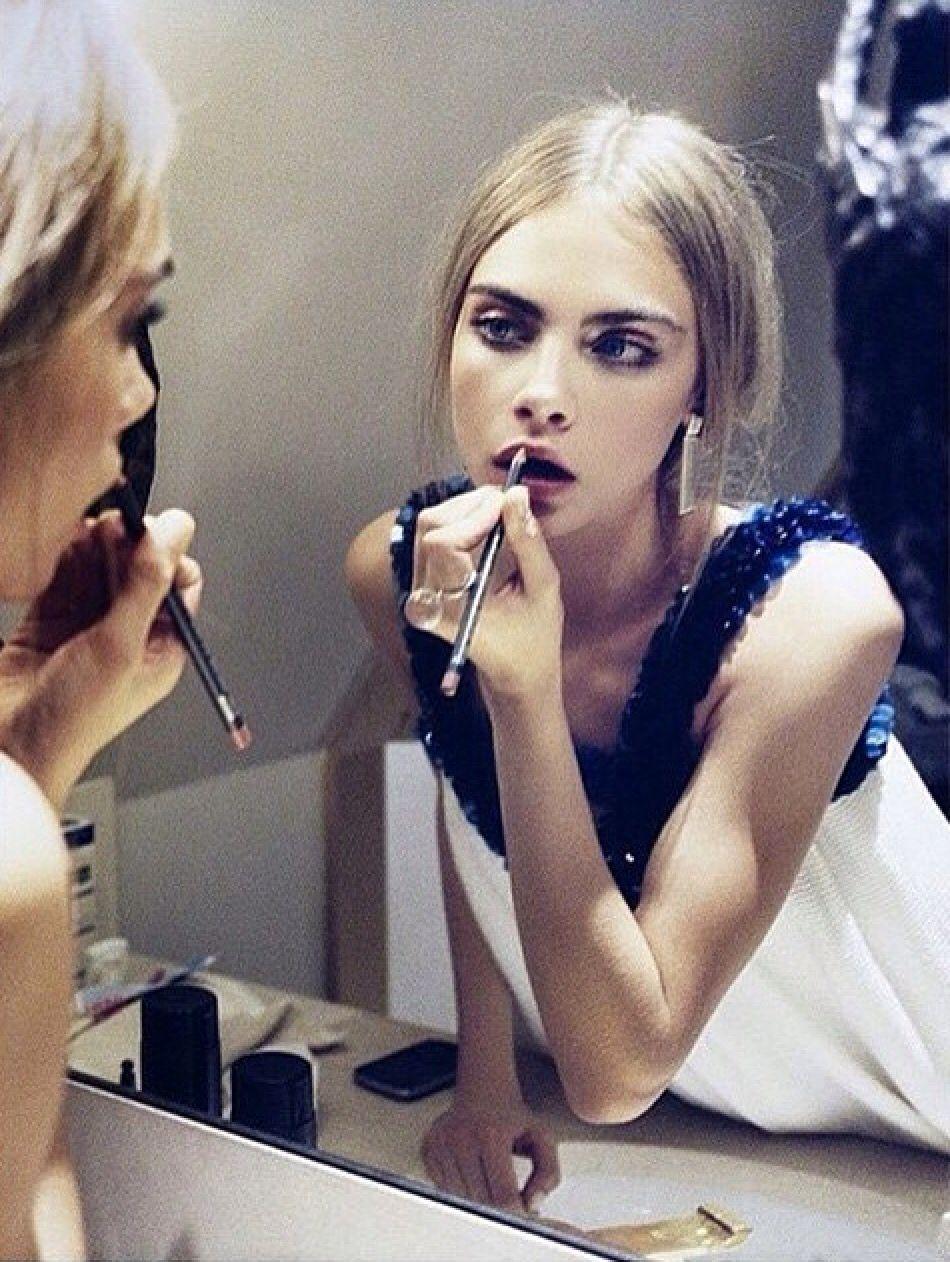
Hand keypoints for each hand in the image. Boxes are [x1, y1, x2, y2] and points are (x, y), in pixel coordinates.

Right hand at [0, 509, 200, 808]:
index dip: (168, 554)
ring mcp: (87, 628)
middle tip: (117, 524)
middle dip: (130, 544)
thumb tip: (175, 534)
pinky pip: (63, 578)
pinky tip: (66, 541)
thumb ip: (147, 584)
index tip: (152, 530)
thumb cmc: (73, 721)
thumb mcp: (120, 646)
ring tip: (93, 528)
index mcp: (162, 649)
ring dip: (98, 546)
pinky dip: (65, 557)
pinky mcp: (49, 622)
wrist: (11, 749)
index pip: (179, 586)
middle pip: (139, 571)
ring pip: (100, 570)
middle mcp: (129, 636)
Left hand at [406, 485, 562, 700]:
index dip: (474, 515)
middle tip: (509, 504)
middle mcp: (424, 598)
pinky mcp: (422, 580)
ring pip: (430, 524)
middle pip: (431, 526)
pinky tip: (487, 526)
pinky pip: (433, 534)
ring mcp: (419, 589)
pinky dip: (461, 520)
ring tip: (502, 515)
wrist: (514, 672)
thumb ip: (528, 543)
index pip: (441, 543)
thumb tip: (516, 494)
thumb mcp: (543, 591)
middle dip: (471, 505)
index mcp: (450, 608)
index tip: (507, 506)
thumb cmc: (533, 641)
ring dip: (467, 509)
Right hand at [421, 1098, 560, 1214]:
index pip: (503, 1196)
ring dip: (478, 1198)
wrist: (482, 1089)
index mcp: (491, 1135)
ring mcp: (441, 1144)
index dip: (516, 1210)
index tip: (522, 1209)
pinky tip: (471, 1171)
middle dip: (498, 1206)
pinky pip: (444, 1188)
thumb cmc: (512, 1117)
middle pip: (481, 1201)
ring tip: (489, 1179)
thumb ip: (548, 1174)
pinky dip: (459, 1189)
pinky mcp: (428, 1149)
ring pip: (461, 1198)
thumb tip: (532, 1204)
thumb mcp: (542, 1139)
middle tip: (508, 1194)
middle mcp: (462, 1139)